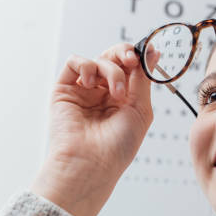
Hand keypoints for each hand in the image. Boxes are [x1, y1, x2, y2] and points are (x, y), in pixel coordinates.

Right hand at [30, 43, 157, 215]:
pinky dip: (86, 66)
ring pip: (98, 60)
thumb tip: (151, 51)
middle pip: (113, 58)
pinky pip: (74, 62)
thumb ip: (142, 79)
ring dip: (111, 70)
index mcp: (123, 98)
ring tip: (116, 92)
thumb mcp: (140, 109)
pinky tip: (92, 84)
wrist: (91, 164)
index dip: (138, 57)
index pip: (130, 68)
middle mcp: (103, 92)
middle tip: (131, 61)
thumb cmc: (118, 146)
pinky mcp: (64, 90)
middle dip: (124, 54)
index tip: (147, 53)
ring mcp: (84, 90)